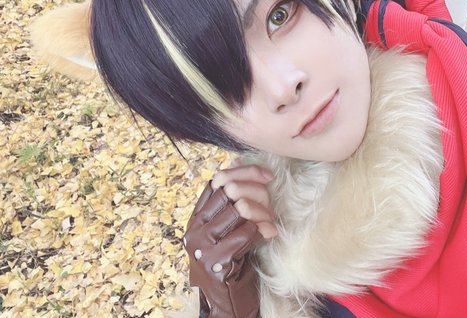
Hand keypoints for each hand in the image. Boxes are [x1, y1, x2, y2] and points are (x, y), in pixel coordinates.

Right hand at [184, 165, 274, 317]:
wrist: (228, 303)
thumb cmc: (233, 262)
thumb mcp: (229, 229)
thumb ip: (232, 203)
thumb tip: (240, 162)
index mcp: (197, 217)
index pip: (218, 180)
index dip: (245, 172)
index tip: (268, 176)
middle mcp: (195, 229)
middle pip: (229, 190)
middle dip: (257, 192)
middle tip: (271, 204)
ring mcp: (203, 247)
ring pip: (238, 209)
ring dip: (261, 213)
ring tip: (270, 222)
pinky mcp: (217, 263)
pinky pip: (245, 233)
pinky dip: (261, 230)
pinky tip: (269, 234)